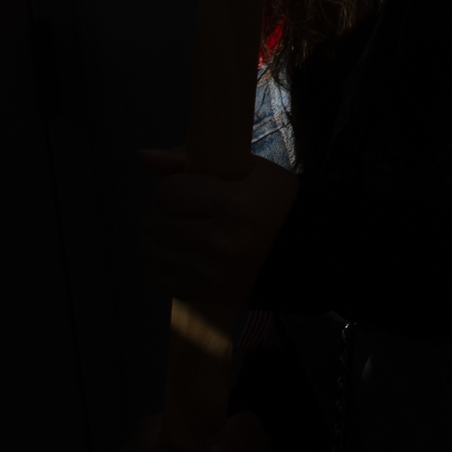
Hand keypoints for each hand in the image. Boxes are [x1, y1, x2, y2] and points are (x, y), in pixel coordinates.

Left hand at [138, 148, 297, 306]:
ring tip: (185, 231)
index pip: (168, 192)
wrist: (309, 252)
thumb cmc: (276, 202)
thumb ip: (191, 159)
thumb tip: (142, 156)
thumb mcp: (247, 169)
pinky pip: (157, 278)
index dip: (176, 187)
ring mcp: (210, 272)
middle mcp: (220, 241)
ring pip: (151, 250)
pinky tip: (183, 253)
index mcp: (234, 204)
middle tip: (189, 210)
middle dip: (166, 212)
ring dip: (160, 238)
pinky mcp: (204, 294)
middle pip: (155, 221)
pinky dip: (163, 264)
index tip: (193, 189)